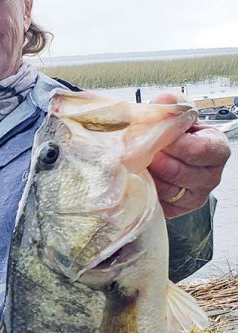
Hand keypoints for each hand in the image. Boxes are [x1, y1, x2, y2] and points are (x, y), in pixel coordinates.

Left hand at [148, 93, 229, 217]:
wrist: (168, 158)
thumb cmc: (176, 137)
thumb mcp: (177, 115)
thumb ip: (173, 105)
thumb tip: (163, 101)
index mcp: (217, 150)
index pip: (196, 150)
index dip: (172, 143)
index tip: (155, 136)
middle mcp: (211, 177)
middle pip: (178, 172)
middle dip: (155, 159)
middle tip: (138, 150)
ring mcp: (195, 196)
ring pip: (166, 189)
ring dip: (148, 174)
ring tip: (137, 162)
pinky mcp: (177, 210)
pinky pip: (158, 202)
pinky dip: (146, 189)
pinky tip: (140, 177)